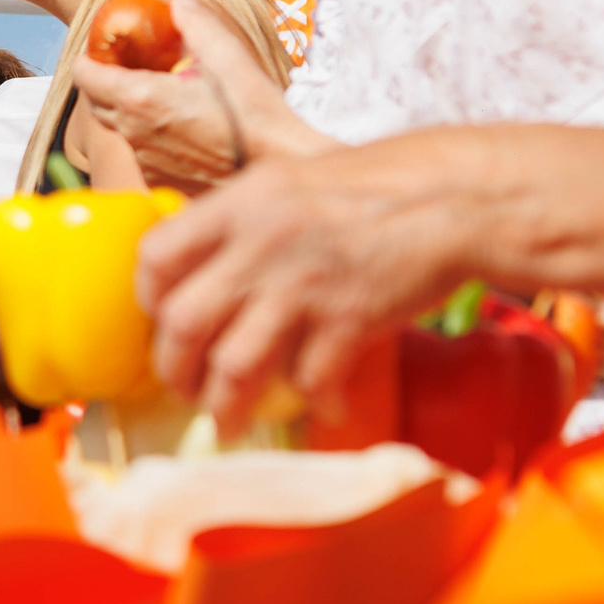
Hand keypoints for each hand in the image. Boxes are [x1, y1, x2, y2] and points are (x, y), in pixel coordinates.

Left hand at [72, 0, 331, 189]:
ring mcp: (145, 161)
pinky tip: (180, 126)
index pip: (85, 75)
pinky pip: (142, 153)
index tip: (103, 47)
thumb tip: (180, 1)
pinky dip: (150, 135)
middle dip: (104, 81)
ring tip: (159, 92)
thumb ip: (198, 24)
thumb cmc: (257, 117)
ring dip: (128, 109)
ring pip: (119, 129)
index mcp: (142, 99)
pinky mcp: (160, 181)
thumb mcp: (229, 58)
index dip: (89, 56)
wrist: (279, 170)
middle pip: (96, 103)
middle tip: (128, 64)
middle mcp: (135, 133)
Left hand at [137, 137, 493, 429]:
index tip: (160, 322)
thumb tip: (204, 271)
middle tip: (183, 389)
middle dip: (174, 369)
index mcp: (240, 204)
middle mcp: (260, 243)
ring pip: (233, 365)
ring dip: (225, 405)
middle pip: (183, 322)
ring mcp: (302, 284)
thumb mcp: (291, 182)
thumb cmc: (376, 189)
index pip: (156, 255)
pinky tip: (322, 407)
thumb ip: (243, 222)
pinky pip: (310, 380)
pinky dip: (312, 403)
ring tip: (228, 421)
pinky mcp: (348, 318)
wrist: (455, 198)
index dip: (148, 298)